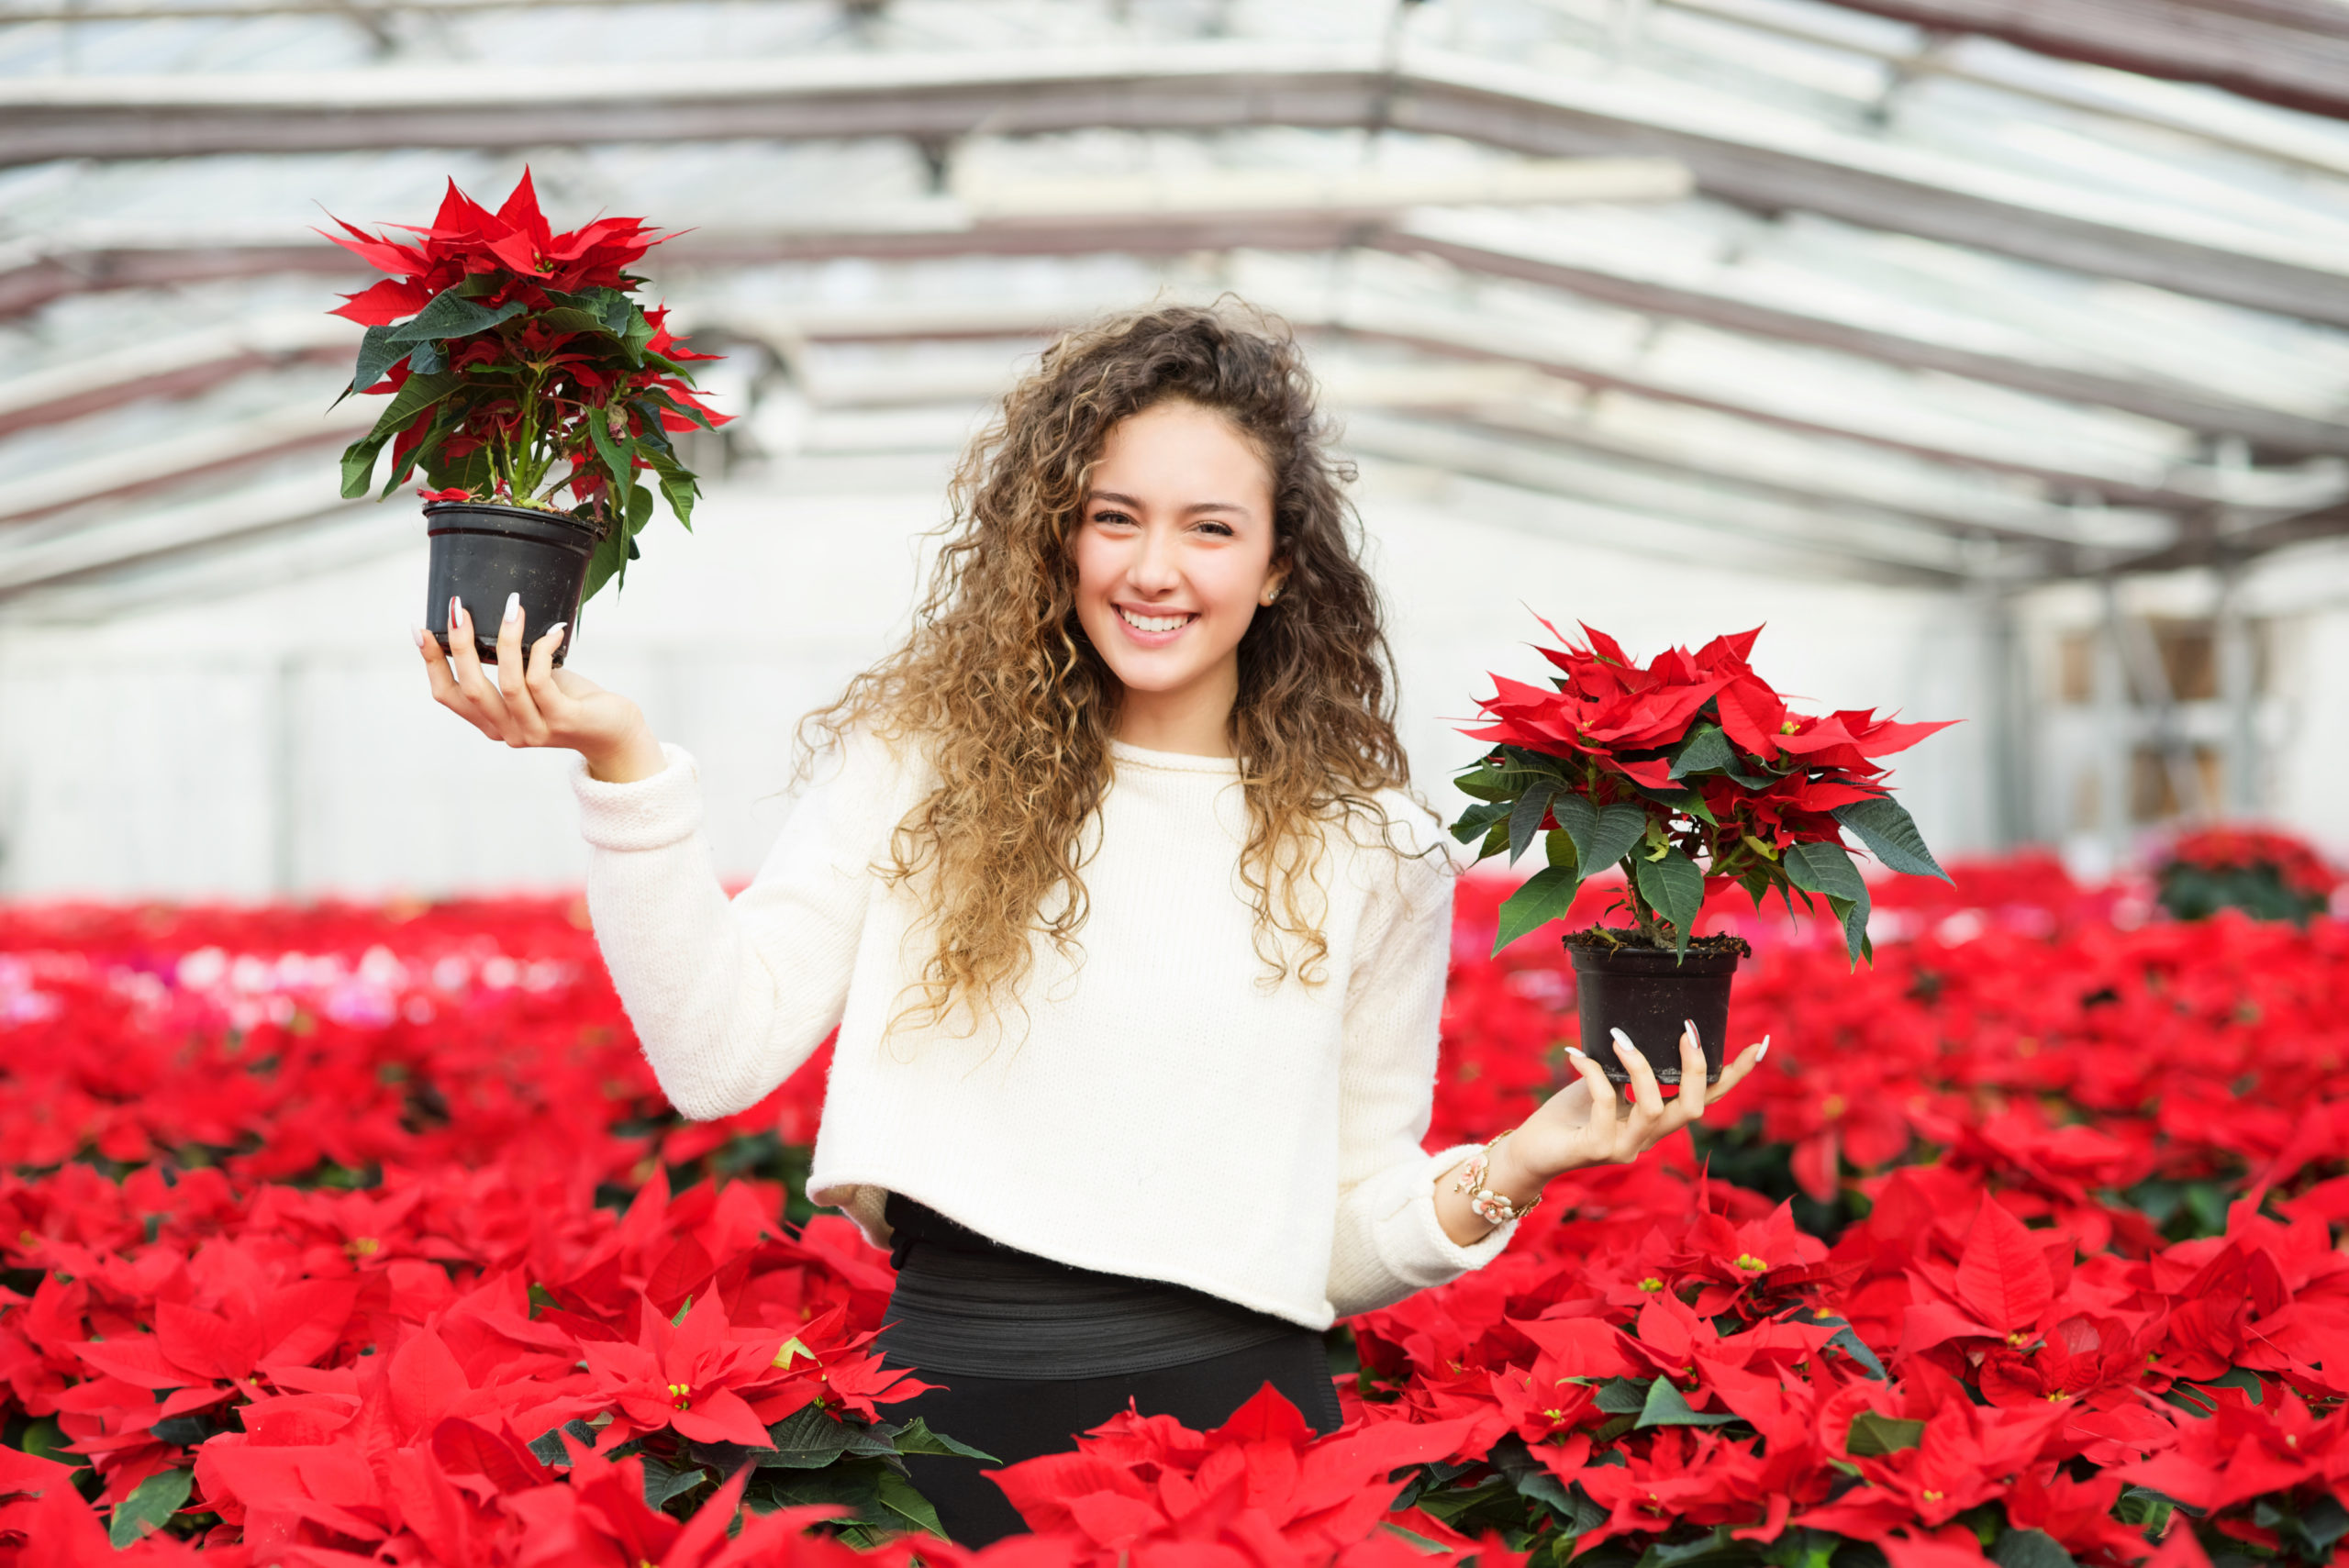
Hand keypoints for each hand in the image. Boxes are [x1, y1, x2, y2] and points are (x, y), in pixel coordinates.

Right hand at [418, 593, 665, 781]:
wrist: (614, 732)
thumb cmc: (571, 701)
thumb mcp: (531, 684)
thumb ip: (508, 667)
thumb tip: (488, 620)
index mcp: (493, 722)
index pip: (449, 695)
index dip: (432, 663)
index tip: (420, 630)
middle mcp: (508, 731)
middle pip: (471, 688)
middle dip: (460, 645)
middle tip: (458, 607)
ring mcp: (535, 729)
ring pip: (507, 682)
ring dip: (505, 639)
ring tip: (511, 606)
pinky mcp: (563, 720)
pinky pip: (540, 679)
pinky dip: (542, 649)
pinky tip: (552, 630)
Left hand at [1504, 1021, 1769, 1182]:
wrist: (1530, 1151)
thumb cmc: (1568, 1115)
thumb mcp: (1604, 1083)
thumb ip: (1625, 1067)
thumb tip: (1636, 1026)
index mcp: (1656, 1121)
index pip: (1706, 1099)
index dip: (1733, 1076)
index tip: (1758, 1044)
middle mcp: (1648, 1139)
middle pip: (1694, 1109)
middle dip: (1696, 1068)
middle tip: (1685, 1030)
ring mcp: (1625, 1148)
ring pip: (1655, 1109)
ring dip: (1640, 1067)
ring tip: (1621, 1037)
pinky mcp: (1596, 1150)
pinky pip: (1605, 1104)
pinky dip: (1594, 1073)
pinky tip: (1576, 1055)